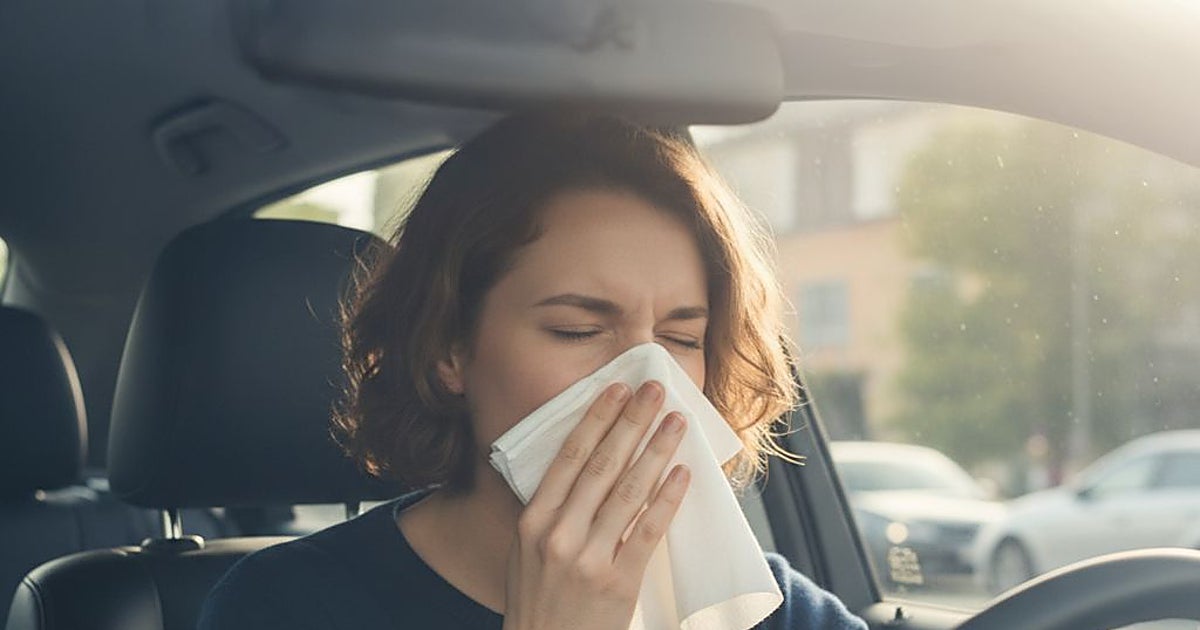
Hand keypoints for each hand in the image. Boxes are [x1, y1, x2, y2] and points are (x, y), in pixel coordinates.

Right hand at [501, 381, 690, 629]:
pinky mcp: (617, 583)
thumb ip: (550, 512)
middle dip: (631, 421)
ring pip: (627, 491)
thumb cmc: (539, 602)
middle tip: (654, 389)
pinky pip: (647, 531)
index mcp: (532, 521)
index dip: (596, 418)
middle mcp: (557, 535)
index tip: (616, 388)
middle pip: (600, 464)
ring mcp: (587, 559)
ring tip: (675, 422)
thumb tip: (583, 463)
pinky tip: (682, 474)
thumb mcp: (525, 552)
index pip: (568, 456)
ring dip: (655, 450)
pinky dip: (666, 499)